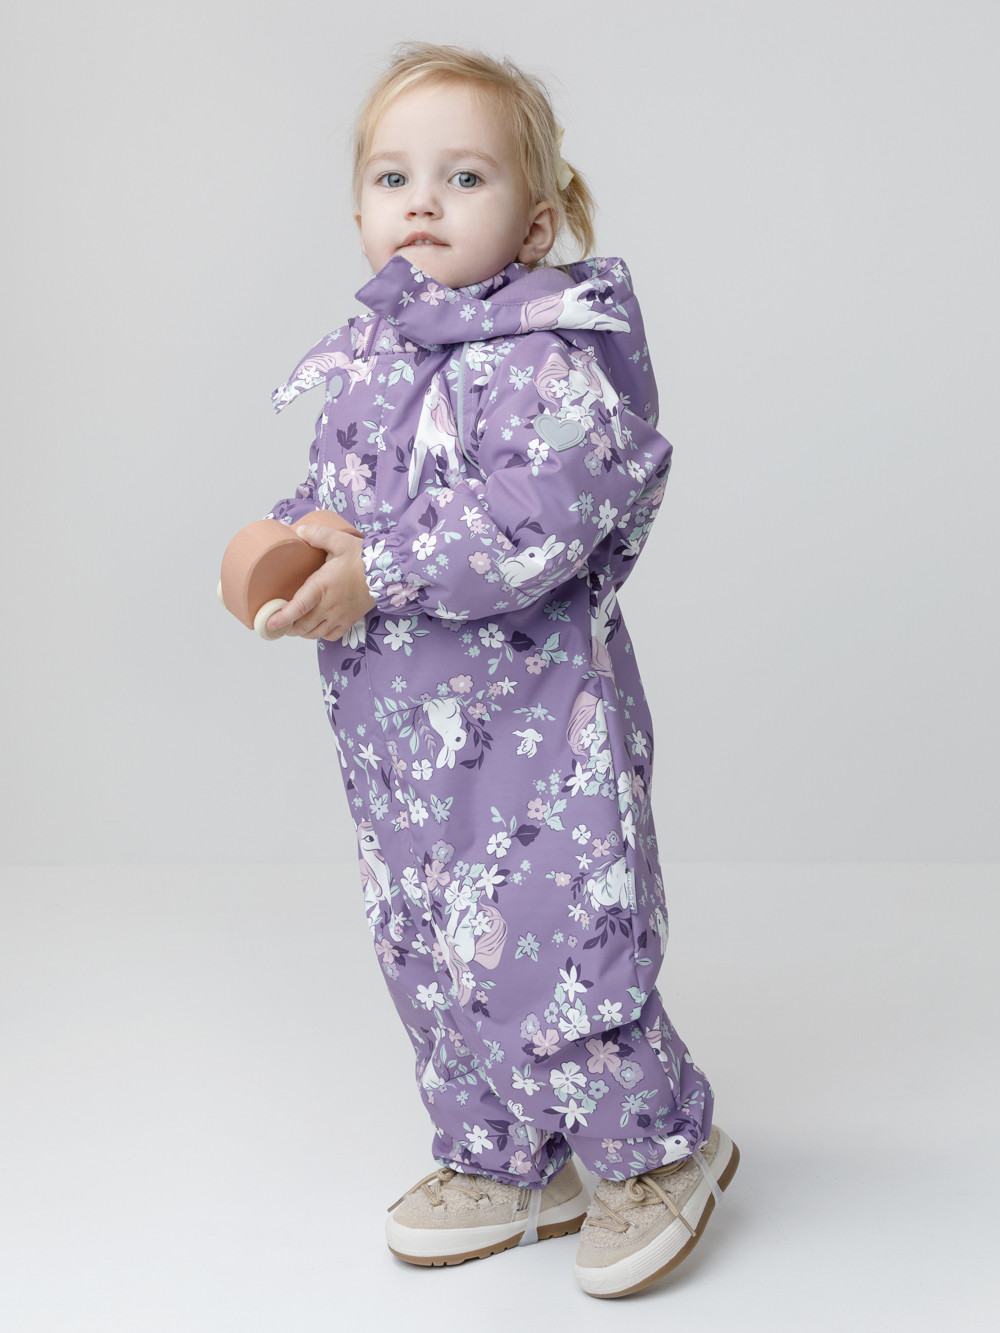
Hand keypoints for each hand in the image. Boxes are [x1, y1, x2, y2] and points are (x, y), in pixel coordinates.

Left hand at [265, 523, 375, 640]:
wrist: (387, 572)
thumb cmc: (363, 558)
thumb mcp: (340, 540)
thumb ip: (318, 534)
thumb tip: (298, 531)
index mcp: (322, 586)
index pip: (298, 607)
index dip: (281, 618)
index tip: (268, 624)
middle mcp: (329, 605)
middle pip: (302, 626)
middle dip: (286, 628)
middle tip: (276, 623)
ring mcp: (339, 616)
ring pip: (314, 633)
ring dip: (301, 633)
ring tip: (292, 626)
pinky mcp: (349, 620)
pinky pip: (330, 636)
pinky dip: (319, 635)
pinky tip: (315, 628)